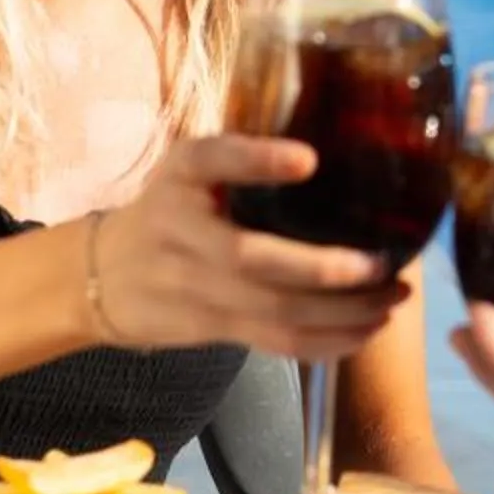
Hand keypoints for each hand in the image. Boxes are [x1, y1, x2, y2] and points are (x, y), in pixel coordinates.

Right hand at [89, 136, 405, 359]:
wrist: (100, 276)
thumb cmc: (168, 209)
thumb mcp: (187, 168)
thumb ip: (241, 158)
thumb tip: (336, 151)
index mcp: (182, 174)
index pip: (212, 159)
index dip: (257, 160)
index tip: (309, 159)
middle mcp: (182, 230)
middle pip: (255, 259)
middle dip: (328, 269)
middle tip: (385, 264)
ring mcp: (194, 287)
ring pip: (274, 310)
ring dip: (343, 313)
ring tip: (392, 299)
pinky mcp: (210, 328)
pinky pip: (274, 342)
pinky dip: (327, 342)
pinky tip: (366, 330)